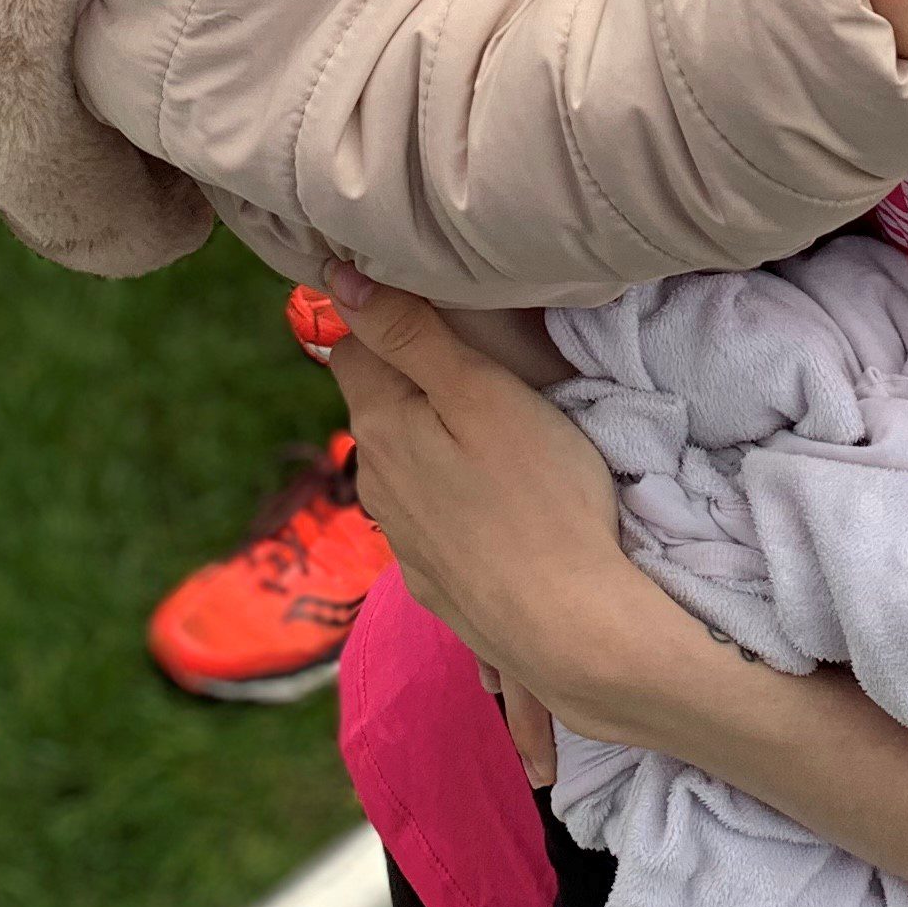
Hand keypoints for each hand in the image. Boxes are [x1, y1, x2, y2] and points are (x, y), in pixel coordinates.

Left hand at [325, 274, 694, 765]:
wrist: (569, 628)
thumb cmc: (540, 495)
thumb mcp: (481, 392)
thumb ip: (409, 334)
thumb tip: (338, 278)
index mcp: (380, 427)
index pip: (349, 348)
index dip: (386, 323)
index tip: (439, 320)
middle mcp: (375, 483)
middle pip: (378, 408)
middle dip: (414, 385)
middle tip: (481, 375)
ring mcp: (402, 539)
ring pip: (404, 465)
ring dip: (434, 446)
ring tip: (496, 442)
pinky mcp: (435, 580)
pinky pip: (432, 519)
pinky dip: (455, 503)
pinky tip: (498, 509)